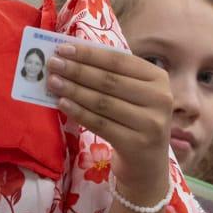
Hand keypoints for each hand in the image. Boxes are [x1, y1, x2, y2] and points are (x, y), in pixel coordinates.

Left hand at [47, 43, 172, 198]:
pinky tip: (62, 103)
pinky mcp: (136, 143)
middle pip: (109, 80)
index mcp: (158, 78)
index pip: (119, 60)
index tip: (63, 48)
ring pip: (103, 102)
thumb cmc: (134, 119)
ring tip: (52, 82)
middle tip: (52, 64)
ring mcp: (150, 123)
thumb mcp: (133, 93)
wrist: (148, 164)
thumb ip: (111, 74)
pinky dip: (78, 112)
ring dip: (73, 90)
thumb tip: (71, 56)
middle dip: (77, 70)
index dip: (89, 54)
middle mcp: (160, 99)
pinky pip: (100, 124)